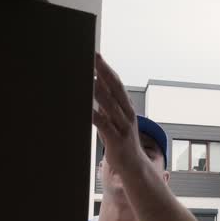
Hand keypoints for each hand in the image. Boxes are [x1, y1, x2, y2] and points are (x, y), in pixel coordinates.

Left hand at [92, 53, 147, 174]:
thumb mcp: (115, 119)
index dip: (106, 68)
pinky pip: (105, 125)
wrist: (134, 166)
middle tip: (92, 58)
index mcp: (126, 107)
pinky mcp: (117, 140)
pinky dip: (95, 116)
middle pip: (115, 89)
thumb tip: (96, 85)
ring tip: (88, 78)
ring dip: (99, 91)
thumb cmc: (121, 140)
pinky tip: (85, 109)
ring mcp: (123, 126)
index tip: (96, 54)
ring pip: (111, 105)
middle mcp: (127, 114)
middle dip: (103, 72)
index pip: (117, 83)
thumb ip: (106, 103)